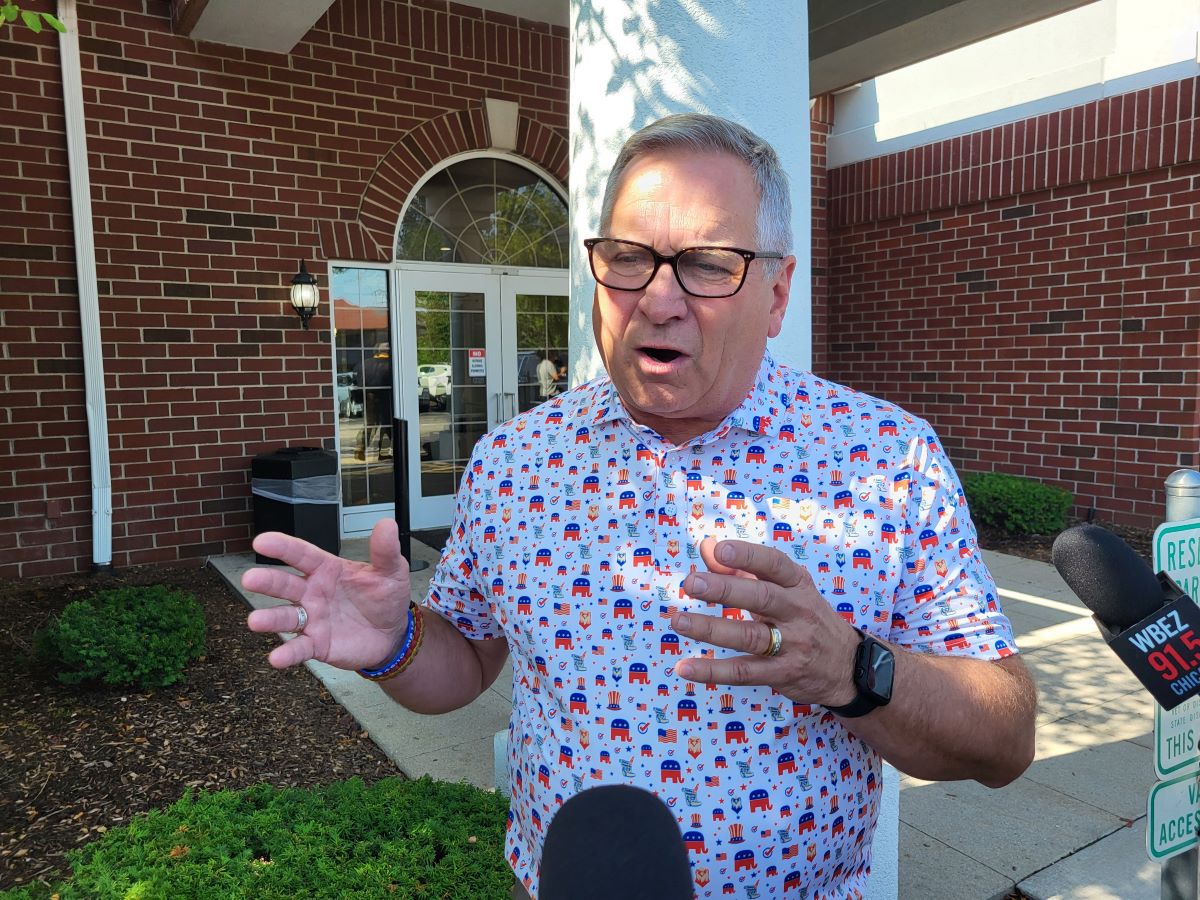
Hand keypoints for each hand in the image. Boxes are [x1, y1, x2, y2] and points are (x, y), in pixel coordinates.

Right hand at [244, 519, 411, 670]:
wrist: (391, 634)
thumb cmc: (384, 597)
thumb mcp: (391, 571)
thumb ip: (385, 551)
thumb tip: (387, 525)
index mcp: (326, 569)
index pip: (301, 555)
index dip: (282, 547)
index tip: (261, 541)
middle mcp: (312, 592)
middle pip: (285, 584)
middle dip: (266, 582)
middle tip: (249, 579)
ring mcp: (311, 619)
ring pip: (285, 617)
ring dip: (269, 619)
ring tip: (254, 620)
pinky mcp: (316, 644)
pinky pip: (299, 648)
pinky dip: (287, 653)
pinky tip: (276, 658)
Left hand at [671, 538, 860, 707]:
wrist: (847, 666)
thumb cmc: (805, 618)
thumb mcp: (785, 589)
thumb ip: (743, 570)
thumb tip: (706, 548)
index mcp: (798, 585)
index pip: (775, 564)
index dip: (748, 556)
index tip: (719, 550)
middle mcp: (798, 612)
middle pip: (762, 598)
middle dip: (725, 589)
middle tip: (691, 584)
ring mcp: (792, 645)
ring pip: (750, 636)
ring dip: (711, 630)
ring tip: (679, 622)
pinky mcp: (782, 674)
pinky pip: (744, 672)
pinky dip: (713, 671)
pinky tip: (685, 667)